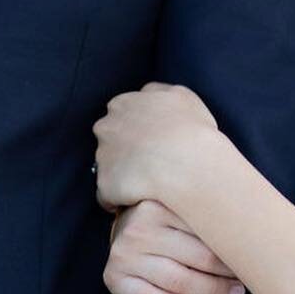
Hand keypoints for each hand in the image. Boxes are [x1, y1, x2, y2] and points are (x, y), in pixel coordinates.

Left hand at [92, 82, 219, 213]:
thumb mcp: (181, 95)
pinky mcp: (105, 185)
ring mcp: (103, 157)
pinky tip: (140, 201)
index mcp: (122, 104)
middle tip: (150, 163)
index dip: (137, 130)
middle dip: (124, 150)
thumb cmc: (191, 130)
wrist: (188, 165)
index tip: (152, 142)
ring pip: (109, 168)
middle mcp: (106, 127)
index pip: (121, 115)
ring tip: (149, 185)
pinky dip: (121, 200)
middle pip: (110, 139)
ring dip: (124, 175)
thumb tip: (147, 96)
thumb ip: (157, 92)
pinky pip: (109, 196)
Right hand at [104, 199, 245, 293]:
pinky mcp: (114, 277)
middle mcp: (138, 228)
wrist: (123, 229)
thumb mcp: (180, 208)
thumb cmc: (165, 220)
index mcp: (157, 204)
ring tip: (233, 293)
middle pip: (196, 258)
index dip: (233, 248)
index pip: (205, 231)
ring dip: (211, 291)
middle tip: (245, 280)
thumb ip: (206, 213)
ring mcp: (124, 254)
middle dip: (226, 273)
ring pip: (178, 280)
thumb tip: (256, 231)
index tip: (253, 256)